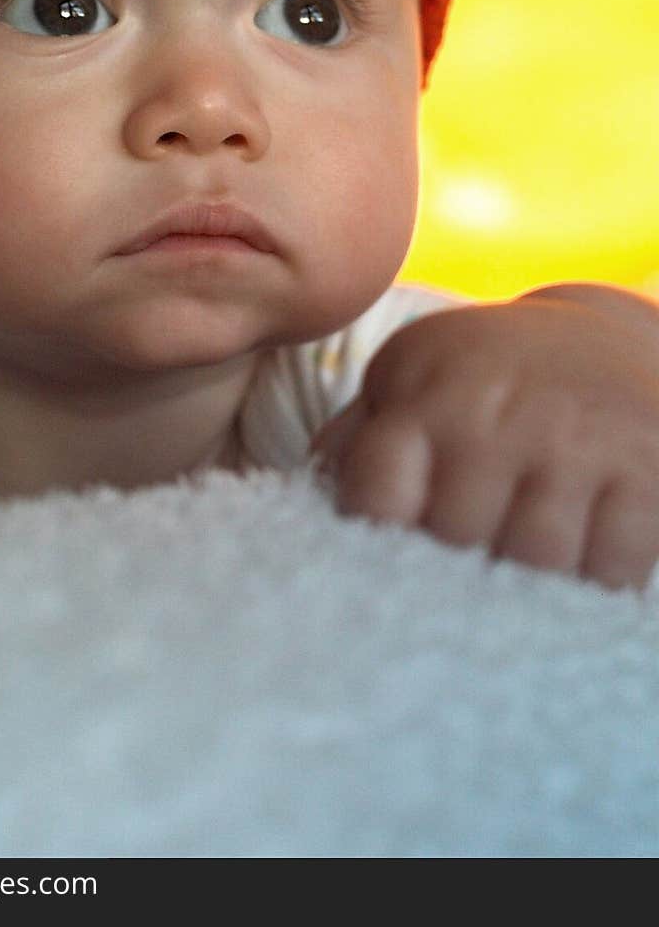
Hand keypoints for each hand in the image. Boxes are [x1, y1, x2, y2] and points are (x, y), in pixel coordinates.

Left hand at [309, 290, 658, 589]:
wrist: (602, 334)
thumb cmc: (486, 375)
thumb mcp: (416, 378)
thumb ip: (360, 436)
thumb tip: (302, 503)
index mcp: (429, 392)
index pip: (376, 494)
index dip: (374, 543)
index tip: (379, 566)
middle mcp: (497, 413)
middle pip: (454, 541)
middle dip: (448, 576)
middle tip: (448, 592)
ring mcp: (576, 440)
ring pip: (534, 562)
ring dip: (521, 590)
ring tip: (508, 591)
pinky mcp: (646, 468)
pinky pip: (611, 567)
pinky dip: (592, 586)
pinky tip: (575, 572)